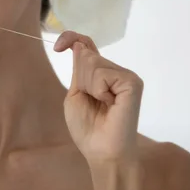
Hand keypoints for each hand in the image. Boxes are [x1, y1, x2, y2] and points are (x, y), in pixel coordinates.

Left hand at [54, 31, 143, 163]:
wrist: (101, 150)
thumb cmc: (87, 127)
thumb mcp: (75, 93)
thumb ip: (79, 69)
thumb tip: (81, 45)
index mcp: (101, 72)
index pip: (86, 44)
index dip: (71, 38)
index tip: (57, 47)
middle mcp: (115, 70)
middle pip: (86, 55)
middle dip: (80, 79)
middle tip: (93, 101)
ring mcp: (126, 75)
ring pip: (93, 63)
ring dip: (88, 86)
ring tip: (102, 105)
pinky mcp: (132, 82)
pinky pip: (103, 74)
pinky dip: (98, 90)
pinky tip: (109, 104)